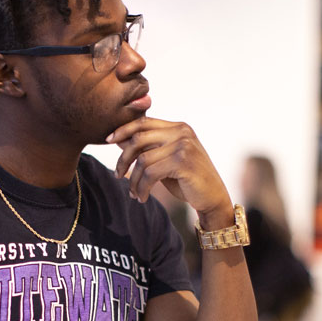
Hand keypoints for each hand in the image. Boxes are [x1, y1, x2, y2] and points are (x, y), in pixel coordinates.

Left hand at [108, 117, 232, 226]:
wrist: (213, 198)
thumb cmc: (187, 180)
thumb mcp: (165, 161)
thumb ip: (148, 149)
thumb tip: (119, 139)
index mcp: (178, 127)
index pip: (144, 122)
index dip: (123, 129)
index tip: (108, 140)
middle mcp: (182, 132)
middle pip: (139, 139)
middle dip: (123, 159)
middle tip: (118, 175)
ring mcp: (183, 145)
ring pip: (142, 160)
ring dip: (134, 180)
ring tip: (134, 193)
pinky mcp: (182, 161)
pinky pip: (150, 173)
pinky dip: (142, 187)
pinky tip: (142, 197)